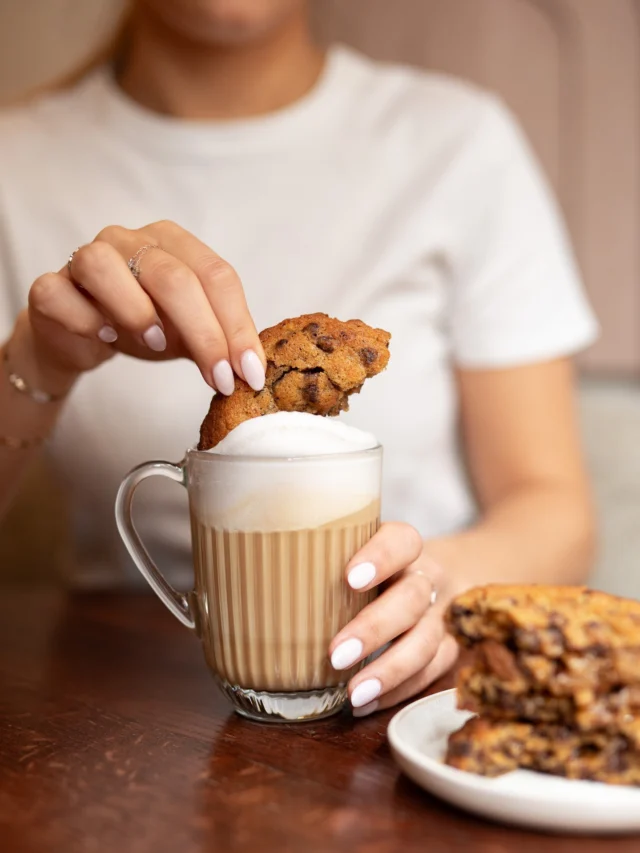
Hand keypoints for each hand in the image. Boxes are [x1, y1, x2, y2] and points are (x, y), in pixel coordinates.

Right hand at [18, 221, 265, 395]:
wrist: (82, 337)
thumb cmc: (142, 326)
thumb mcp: (189, 332)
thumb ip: (220, 341)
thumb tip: (252, 370)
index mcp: (173, 243)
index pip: (216, 276)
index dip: (237, 326)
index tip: (250, 371)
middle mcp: (129, 240)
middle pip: (173, 276)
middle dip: (205, 333)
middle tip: (220, 377)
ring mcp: (84, 258)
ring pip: (105, 267)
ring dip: (137, 311)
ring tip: (156, 344)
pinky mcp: (49, 287)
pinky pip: (60, 294)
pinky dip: (86, 319)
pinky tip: (105, 338)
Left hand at [328, 523, 458, 715]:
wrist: (448, 577)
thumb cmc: (374, 568)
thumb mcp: (353, 553)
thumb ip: (315, 563)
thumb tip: (234, 591)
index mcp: (404, 547)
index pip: (402, 541)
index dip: (380, 557)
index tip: (349, 578)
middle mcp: (428, 577)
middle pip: (413, 597)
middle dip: (374, 628)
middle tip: (335, 653)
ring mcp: (443, 615)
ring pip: (430, 641)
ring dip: (391, 670)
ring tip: (354, 694)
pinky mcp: (451, 649)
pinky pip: (434, 673)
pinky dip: (400, 692)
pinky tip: (367, 704)